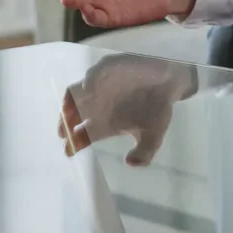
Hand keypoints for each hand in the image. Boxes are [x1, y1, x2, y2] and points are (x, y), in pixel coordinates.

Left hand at [58, 55, 194, 165]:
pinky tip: (88, 90)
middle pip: (73, 115)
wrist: (171, 83)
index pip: (83, 134)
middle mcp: (99, 105)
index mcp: (106, 122)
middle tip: (62, 133)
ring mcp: (102, 86)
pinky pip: (95, 73)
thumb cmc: (158, 108)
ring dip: (71, 103)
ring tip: (67, 114)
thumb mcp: (154, 135)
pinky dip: (89, 80)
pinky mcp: (110, 68)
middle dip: (65, 123)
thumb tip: (131, 163)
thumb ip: (145, 152)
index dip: (74, 143)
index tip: (68, 151)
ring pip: (77, 93)